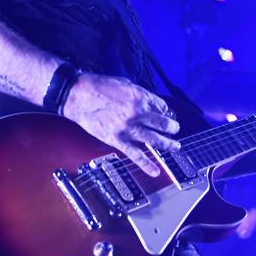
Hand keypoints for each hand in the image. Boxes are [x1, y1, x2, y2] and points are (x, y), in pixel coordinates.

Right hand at [61, 73, 180, 177]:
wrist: (79, 96)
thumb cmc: (99, 86)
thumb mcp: (125, 84)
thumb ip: (139, 94)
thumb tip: (149, 102)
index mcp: (140, 97)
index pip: (161, 106)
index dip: (166, 111)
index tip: (167, 114)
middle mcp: (137, 113)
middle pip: (162, 123)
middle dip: (172, 127)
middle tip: (175, 129)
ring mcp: (128, 128)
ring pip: (154, 140)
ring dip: (168, 144)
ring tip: (176, 147)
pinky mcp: (117, 140)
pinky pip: (135, 155)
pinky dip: (147, 164)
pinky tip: (156, 170)